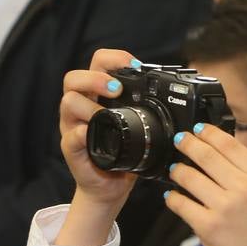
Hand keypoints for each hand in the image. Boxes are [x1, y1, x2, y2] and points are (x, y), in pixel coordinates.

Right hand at [59, 49, 142, 212]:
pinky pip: (70, 137)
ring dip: (89, 106)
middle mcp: (81, 107)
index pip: (98, 64)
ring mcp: (73, 127)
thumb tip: (178, 96)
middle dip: (95, 78)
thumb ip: (147, 108)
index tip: (135, 65)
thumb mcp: (138, 126)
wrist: (109, 187)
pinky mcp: (72, 148)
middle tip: (115, 89)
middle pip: (74, 78)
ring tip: (105, 116)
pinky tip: (90, 134)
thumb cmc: (124, 153)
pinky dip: (81, 134)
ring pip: (68, 102)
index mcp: (97, 96)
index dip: (113, 58)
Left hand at [166, 122, 246, 245]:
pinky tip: (172, 196)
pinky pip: (180, 203)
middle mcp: (246, 188)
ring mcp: (226, 207)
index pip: (229, 143)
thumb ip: (246, 173)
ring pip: (189, 176)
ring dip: (177, 170)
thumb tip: (217, 148)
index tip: (197, 129)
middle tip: (178, 140)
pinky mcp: (208, 226)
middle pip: (206, 154)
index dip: (208, 133)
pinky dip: (172, 198)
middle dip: (186, 143)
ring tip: (175, 170)